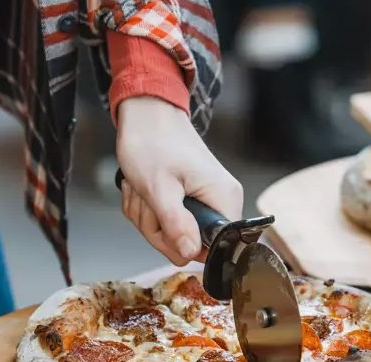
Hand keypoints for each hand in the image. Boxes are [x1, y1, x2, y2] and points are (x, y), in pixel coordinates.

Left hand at [116, 97, 242, 265]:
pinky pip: (167, 223)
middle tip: (149, 202)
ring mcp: (205, 200)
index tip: (165, 224)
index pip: (214, 248)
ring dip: (149, 217)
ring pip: (173, 235)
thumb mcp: (159, 189)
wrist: (146, 116)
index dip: (184, 245)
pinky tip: (146, 189)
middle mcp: (221, 201)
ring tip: (146, 190)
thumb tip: (191, 254)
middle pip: (190, 245)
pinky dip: (149, 210)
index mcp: (224, 199)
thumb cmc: (153, 143)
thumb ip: (176, 225)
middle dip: (158, 229)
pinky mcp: (191, 198)